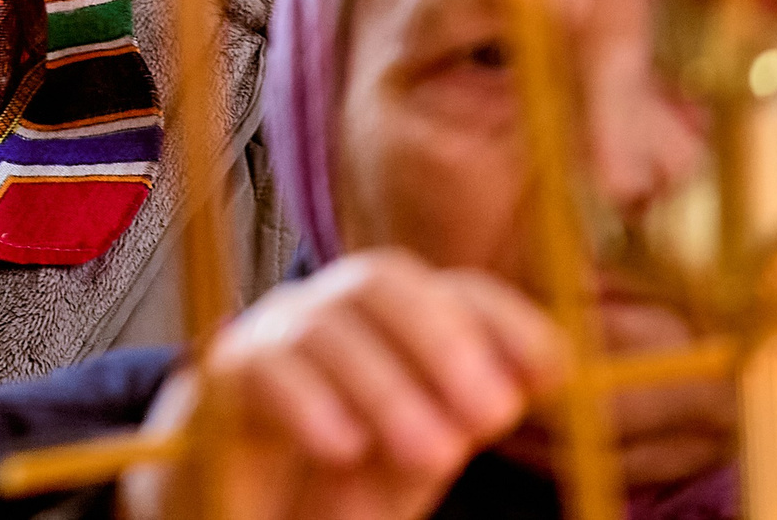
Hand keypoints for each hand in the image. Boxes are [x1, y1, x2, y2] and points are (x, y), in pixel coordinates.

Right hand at [121, 252, 565, 519]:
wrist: (244, 506)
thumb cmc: (340, 480)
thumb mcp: (419, 450)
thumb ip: (462, 412)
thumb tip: (524, 384)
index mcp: (396, 322)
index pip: (455, 290)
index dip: (507, 320)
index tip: (553, 376)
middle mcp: (335, 311)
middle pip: (384, 279)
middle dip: (445, 340)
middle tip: (491, 416)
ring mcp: (274, 334)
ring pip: (327, 324)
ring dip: (387, 384)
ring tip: (434, 455)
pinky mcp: (222, 378)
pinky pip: (262, 367)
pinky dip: (307, 401)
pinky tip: (343, 446)